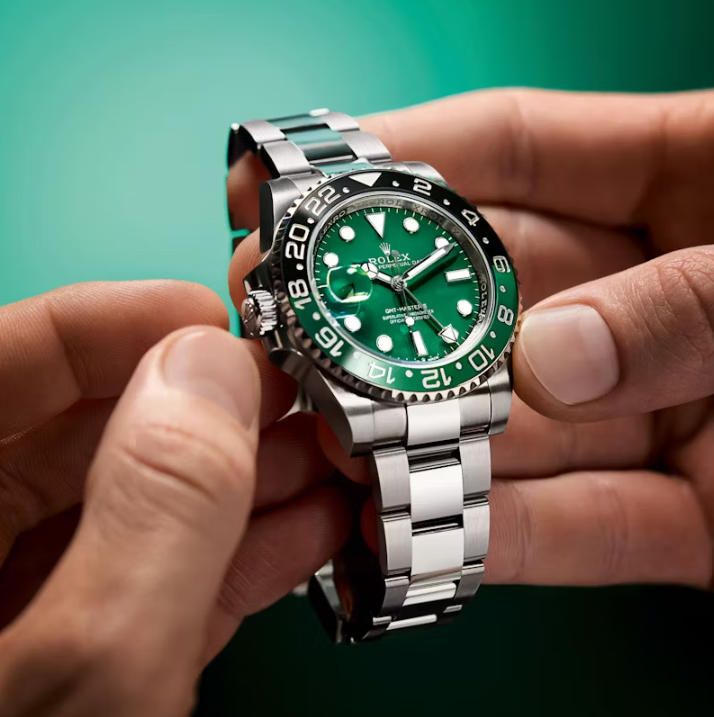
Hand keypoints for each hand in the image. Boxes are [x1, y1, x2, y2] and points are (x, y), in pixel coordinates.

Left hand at [0, 282, 347, 714]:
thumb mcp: (89, 665)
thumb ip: (158, 509)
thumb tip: (212, 372)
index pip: (7, 362)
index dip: (109, 324)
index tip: (206, 317)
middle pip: (90, 430)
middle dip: (208, 403)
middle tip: (293, 389)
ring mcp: (39, 603)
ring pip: (142, 502)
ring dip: (245, 476)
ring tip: (326, 454)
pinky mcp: (96, 657)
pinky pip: (166, 576)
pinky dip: (241, 551)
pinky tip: (310, 526)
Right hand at [228, 88, 713, 588]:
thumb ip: (686, 307)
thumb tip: (548, 363)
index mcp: (703, 188)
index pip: (526, 150)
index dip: (410, 160)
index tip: (305, 181)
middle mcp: (666, 299)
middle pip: (501, 296)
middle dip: (395, 319)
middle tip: (294, 330)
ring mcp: (680, 410)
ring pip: (530, 427)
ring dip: (432, 442)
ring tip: (334, 447)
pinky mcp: (706, 517)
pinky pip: (597, 528)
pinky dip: (516, 540)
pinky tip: (421, 538)